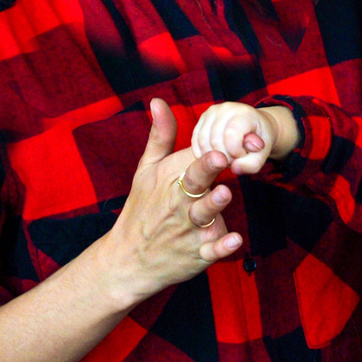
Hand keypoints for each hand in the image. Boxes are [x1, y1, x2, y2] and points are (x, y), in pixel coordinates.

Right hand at [93, 99, 241, 307]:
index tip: (224, 139)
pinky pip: (211, 251)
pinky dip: (222, 246)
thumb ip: (160, 137)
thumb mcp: (145, 171)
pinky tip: (235, 240)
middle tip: (219, 157)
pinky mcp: (197, 254)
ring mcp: (188, 229)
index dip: (211, 149)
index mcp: (170, 179)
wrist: (126, 260)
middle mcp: (179, 203)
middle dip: (205, 169)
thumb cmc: (141, 209)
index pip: (193, 158)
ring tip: (223, 193)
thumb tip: (158, 101)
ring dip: (213, 205)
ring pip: (203, 215)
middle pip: (195, 182)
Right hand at [192, 100, 292, 174]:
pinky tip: (215, 157)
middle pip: (215, 141)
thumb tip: (234, 168)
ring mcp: (211, 112)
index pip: (231, 136)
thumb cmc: (258, 141)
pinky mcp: (202, 119)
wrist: (254, 127)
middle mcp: (226, 108)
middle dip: (224, 157)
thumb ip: (251, 165)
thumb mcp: (262, 155)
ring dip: (213, 157)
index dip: (236, 153)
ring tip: (227, 156)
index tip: (244, 155)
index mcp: (244, 113)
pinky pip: (195, 141)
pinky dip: (203, 153)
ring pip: (203, 142)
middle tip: (235, 158)